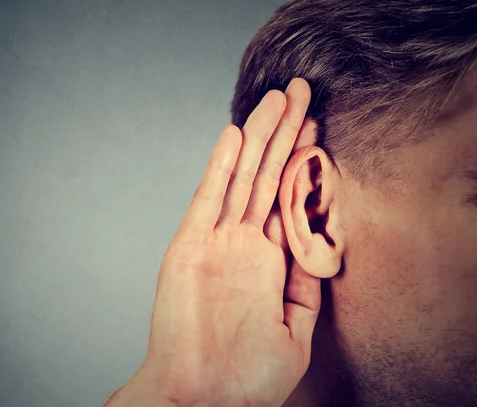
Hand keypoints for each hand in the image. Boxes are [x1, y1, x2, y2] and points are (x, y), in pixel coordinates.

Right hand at [107, 78, 320, 406]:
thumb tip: (323, 246)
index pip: (287, 198)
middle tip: (299, 91)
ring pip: (242, 179)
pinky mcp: (188, 246)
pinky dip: (221, 167)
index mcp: (267, 263)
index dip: (301, 160)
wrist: (200, 399)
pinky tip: (235, 135)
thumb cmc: (245, 377)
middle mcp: (241, 244)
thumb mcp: (294, 330)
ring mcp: (215, 242)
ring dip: (259, 137)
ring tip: (275, 99)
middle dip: (284, 133)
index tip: (315, 125)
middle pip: (267, 177)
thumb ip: (306, 285)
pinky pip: (208, 199)